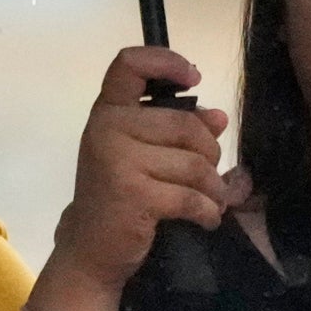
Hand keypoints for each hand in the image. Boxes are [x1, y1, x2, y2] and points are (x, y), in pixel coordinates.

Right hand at [47, 46, 247, 296]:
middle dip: (210, 153)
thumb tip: (219, 117)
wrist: (90, 249)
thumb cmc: (119, 196)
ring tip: (211, 199)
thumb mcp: (144, 155)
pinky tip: (206, 218)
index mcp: (108, 111)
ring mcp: (117, 160)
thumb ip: (178, 130)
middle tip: (209, 176)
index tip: (194, 78)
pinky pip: (191, 196)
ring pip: (194, 162)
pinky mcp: (132, 193)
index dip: (167, 61)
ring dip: (213, 187)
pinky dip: (207, 211)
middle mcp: (107, 128)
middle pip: (186, 124)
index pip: (130, 64)